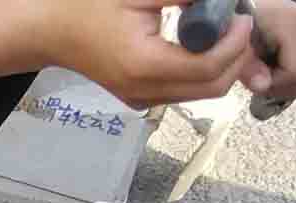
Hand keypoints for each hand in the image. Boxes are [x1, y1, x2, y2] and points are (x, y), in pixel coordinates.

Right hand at [44, 0, 258, 109]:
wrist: (53, 32)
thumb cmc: (90, 7)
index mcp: (142, 65)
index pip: (207, 67)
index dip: (235, 44)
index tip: (242, 15)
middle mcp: (144, 91)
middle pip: (212, 88)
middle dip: (236, 58)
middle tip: (239, 25)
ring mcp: (142, 100)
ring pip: (203, 93)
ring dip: (223, 65)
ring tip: (224, 32)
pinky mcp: (142, 100)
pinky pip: (186, 92)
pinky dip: (204, 72)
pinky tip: (202, 45)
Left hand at [242, 0, 295, 100]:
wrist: (238, 9)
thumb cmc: (234, 21)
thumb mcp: (235, 47)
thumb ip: (248, 68)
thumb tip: (262, 85)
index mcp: (292, 24)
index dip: (274, 84)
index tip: (254, 81)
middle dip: (278, 86)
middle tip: (256, 79)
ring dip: (281, 81)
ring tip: (260, 71)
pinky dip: (284, 74)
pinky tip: (268, 65)